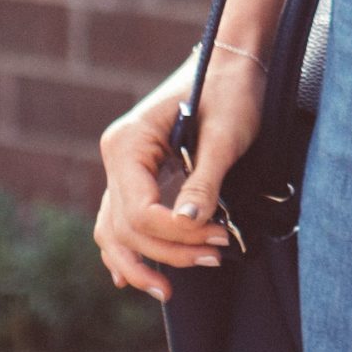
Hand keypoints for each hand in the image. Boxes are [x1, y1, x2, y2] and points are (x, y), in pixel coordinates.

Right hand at [93, 46, 265, 302]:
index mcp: (129, 142)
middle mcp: (118, 155)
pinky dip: (131, 249)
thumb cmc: (232, 89)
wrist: (235, 61)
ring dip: (145, 260)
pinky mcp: (139, 175)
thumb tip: (188, 222)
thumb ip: (205, 179)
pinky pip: (123, 221)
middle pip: (126, 227)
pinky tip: (137, 277)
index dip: (175, 234)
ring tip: (172, 289)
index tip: (218, 236)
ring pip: (117, 231)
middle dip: (168, 251)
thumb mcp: (225, 135)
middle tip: (216, 256)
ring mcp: (124, 167)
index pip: (139, 211)